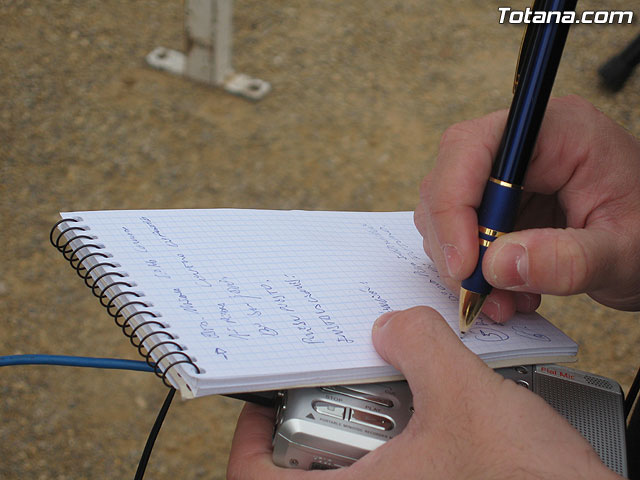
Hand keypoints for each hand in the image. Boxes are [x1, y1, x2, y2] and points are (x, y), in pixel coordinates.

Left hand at [227, 307, 618, 479]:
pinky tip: (432, 419)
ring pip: (354, 471)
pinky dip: (399, 444)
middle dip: (323, 419)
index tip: (263, 404)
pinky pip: (393, 474)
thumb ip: (420, 343)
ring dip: (367, 430)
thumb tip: (394, 324)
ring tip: (400, 399)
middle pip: (306, 467)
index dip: (249, 439)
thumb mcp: (467, 396)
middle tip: (343, 388)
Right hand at [415, 95, 639, 322]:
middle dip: (454, 242)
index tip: (465, 264)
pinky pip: (460, 232)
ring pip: (446, 210)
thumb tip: (497, 266)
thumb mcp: (624, 253)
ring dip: (461, 262)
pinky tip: (506, 290)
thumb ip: (568, 259)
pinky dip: (472, 268)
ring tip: (503, 299)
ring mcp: (506, 174)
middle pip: (449, 180)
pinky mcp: (498, 202)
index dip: (453, 203)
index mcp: (558, 131)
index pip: (473, 147)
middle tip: (478, 292)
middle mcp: (523, 146)